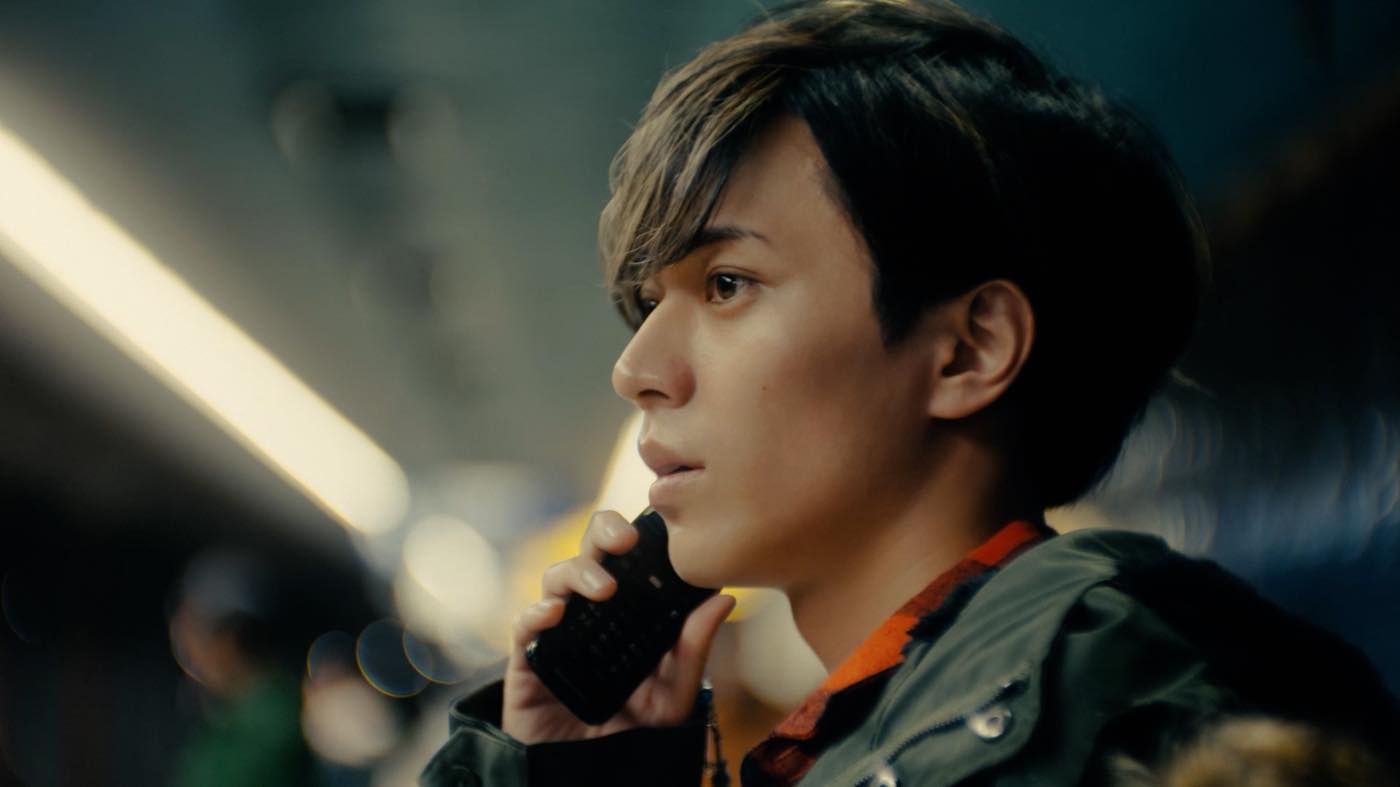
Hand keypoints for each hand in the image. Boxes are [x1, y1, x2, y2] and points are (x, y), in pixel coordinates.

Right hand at [502, 510, 735, 743]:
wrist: (591, 779)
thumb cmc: (634, 736)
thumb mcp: (673, 697)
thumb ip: (693, 651)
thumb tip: (724, 598)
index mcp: (629, 612)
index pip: (631, 559)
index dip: (640, 535)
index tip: (660, 528)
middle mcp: (592, 612)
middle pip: (591, 553)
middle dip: (604, 533)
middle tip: (625, 541)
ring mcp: (559, 631)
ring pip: (557, 578)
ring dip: (579, 572)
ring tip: (605, 589)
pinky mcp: (527, 657)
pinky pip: (524, 623)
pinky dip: (537, 611)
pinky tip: (555, 614)